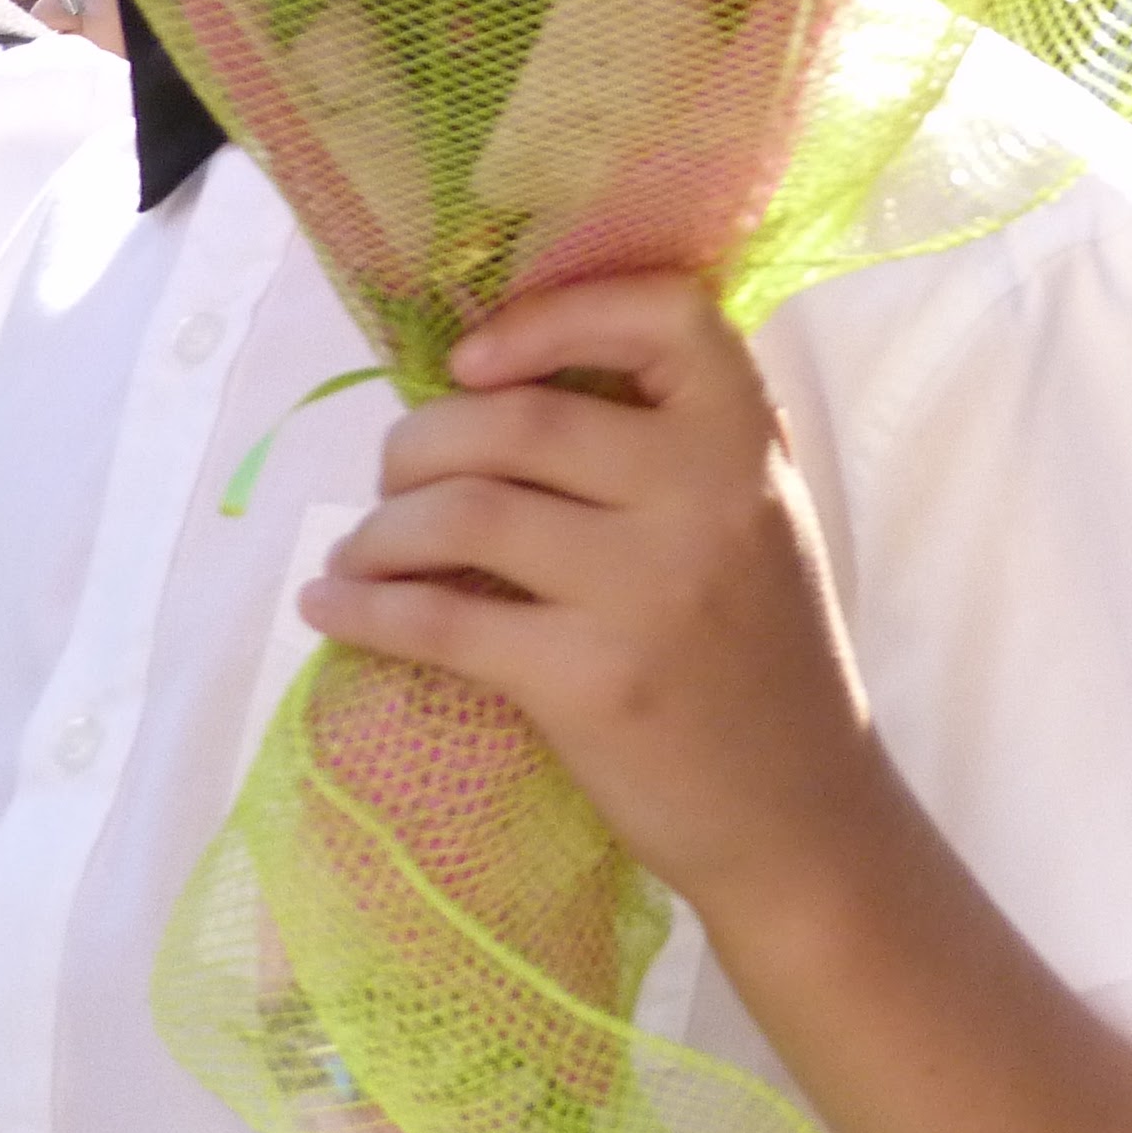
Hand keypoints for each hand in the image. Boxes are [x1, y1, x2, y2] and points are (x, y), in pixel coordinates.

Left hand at [298, 275, 891, 917]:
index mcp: (749, 442)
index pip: (665, 313)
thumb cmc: (763, 658)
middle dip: (420, 439)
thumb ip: (683, 442)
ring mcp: (647, 590)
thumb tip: (515, 378)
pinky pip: (443, 621)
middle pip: (517, 418)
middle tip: (394, 477)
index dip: (554, 315)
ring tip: (362, 549)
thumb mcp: (761, 517)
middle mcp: (706, 497)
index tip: (474, 359)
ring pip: (464, 510)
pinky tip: (330, 606)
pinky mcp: (590, 682)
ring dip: (382, 526)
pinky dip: (365, 607)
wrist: (801, 819)